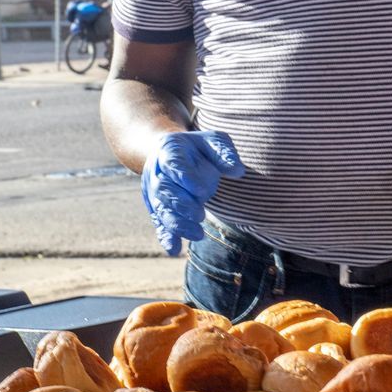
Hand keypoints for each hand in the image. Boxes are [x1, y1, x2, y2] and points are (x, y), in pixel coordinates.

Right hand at [140, 130, 242, 256]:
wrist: (172, 152)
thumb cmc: (199, 147)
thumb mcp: (214, 141)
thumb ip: (224, 153)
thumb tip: (237, 171)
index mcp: (169, 149)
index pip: (174, 164)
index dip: (187, 178)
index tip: (203, 192)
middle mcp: (156, 171)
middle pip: (164, 190)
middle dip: (182, 205)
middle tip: (200, 216)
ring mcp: (153, 190)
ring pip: (161, 209)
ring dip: (177, 224)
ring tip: (197, 235)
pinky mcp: (156, 206)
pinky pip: (159, 222)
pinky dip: (166, 236)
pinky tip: (174, 250)